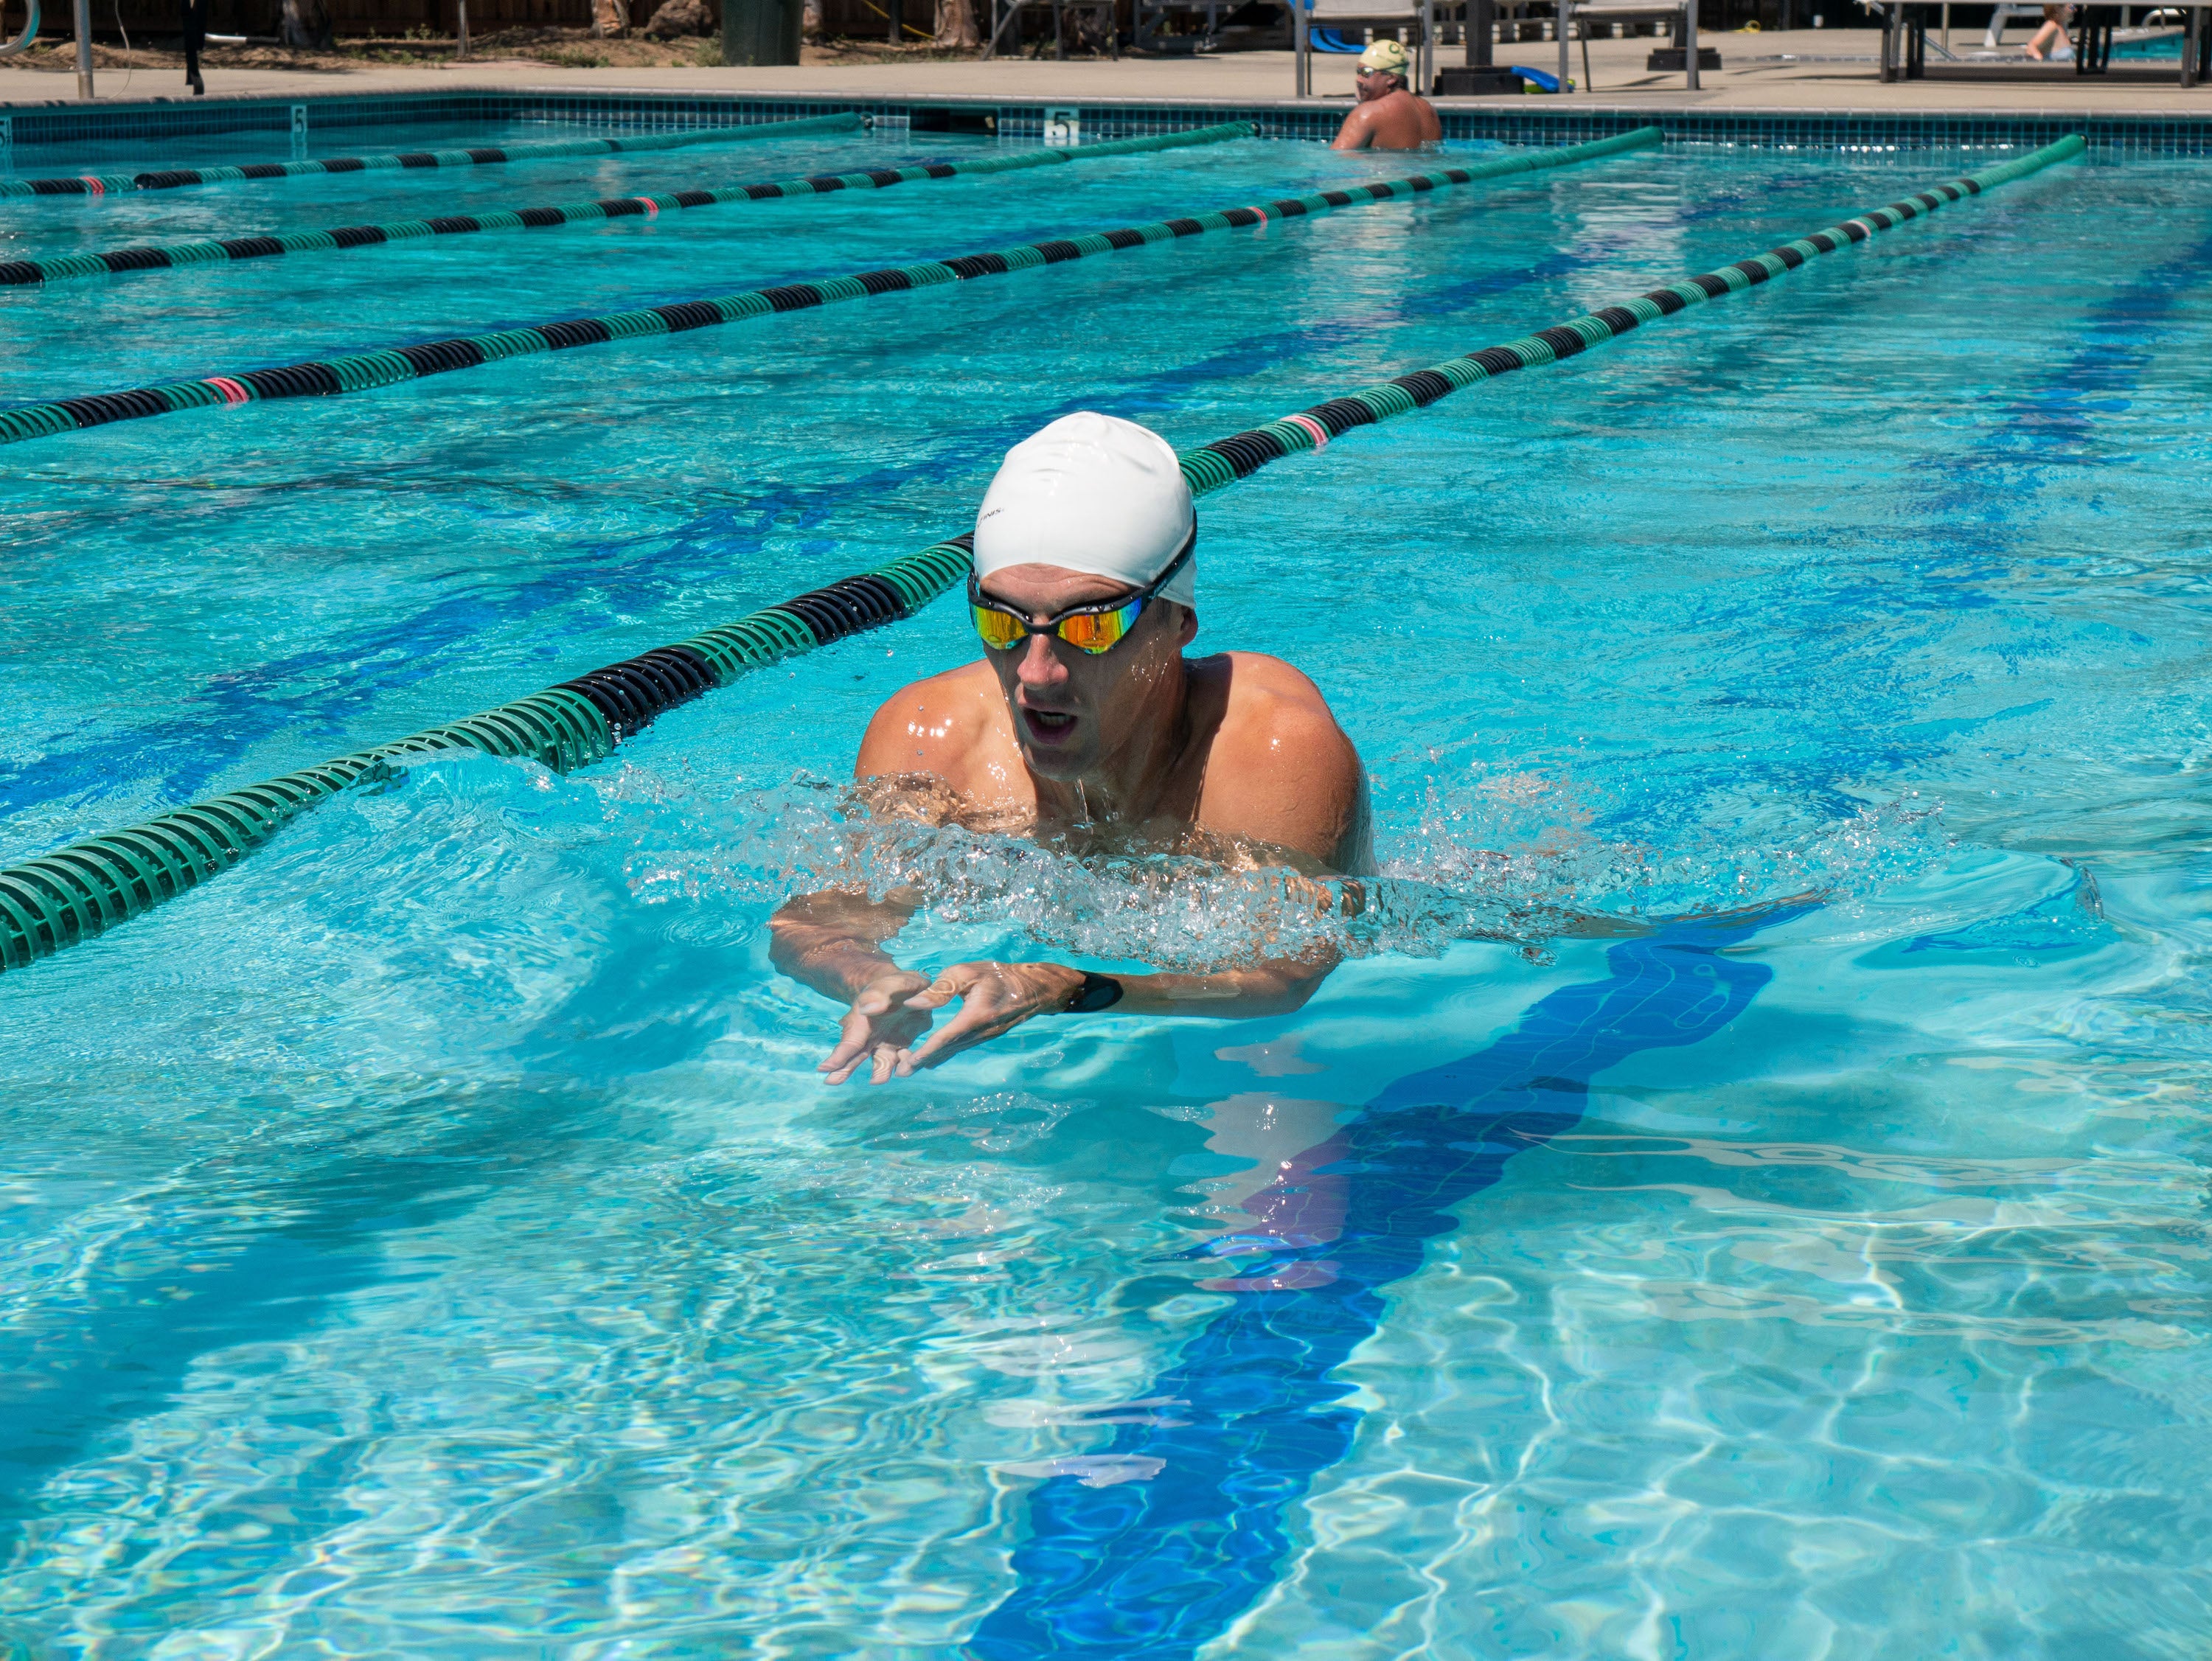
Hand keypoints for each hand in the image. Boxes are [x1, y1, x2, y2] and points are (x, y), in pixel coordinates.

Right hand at [820, 969, 933, 1085]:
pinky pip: (905, 1061)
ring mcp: (887, 1044)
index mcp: (862, 1021)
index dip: (838, 1055)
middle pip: (856, 1056)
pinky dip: (906, 1066)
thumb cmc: (893, 985)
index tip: (823, 1068)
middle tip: (831, 1082)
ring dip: (880, 1073)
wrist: (906, 990)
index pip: (849, 1041)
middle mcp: (871, 1037)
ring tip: (878, 1080)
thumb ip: (880, 994)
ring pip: (881, 1063)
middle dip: (845, 1069)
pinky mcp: (903, 1048)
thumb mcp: (890, 983)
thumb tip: (868, 1008)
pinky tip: (905, 1070)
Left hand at [901, 961, 1085, 1070]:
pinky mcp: (985, 1036)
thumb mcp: (968, 972)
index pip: (945, 1037)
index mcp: (975, 1016)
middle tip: (900, 1072)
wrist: (1032, 988)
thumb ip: (941, 988)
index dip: (926, 1051)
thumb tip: (914, 1003)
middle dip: (923, 1062)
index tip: (908, 1062)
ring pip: (953, 1051)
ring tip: (910, 1067)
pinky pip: (960, 1047)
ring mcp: (983, 1037)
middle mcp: (979, 1032)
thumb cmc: (998, 975)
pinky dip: (944, 1052)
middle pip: (946, 1051)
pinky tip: (933, 1055)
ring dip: (932, 1059)